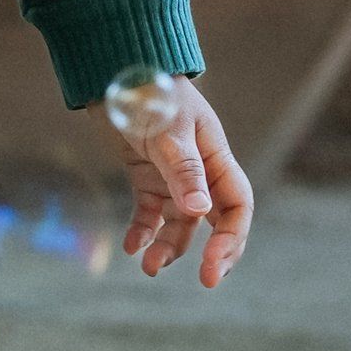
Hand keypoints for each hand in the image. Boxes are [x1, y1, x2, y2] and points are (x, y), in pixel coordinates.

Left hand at [111, 81, 252, 285]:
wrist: (114, 68)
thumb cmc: (149, 90)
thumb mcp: (168, 131)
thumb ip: (184, 170)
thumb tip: (201, 212)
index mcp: (216, 157)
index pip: (237, 207)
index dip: (231, 239)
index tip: (212, 268)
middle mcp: (199, 170)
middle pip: (217, 221)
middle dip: (213, 253)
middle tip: (206, 282)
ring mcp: (172, 175)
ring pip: (180, 222)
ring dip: (168, 247)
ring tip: (148, 266)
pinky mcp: (146, 175)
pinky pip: (150, 211)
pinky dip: (142, 230)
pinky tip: (130, 246)